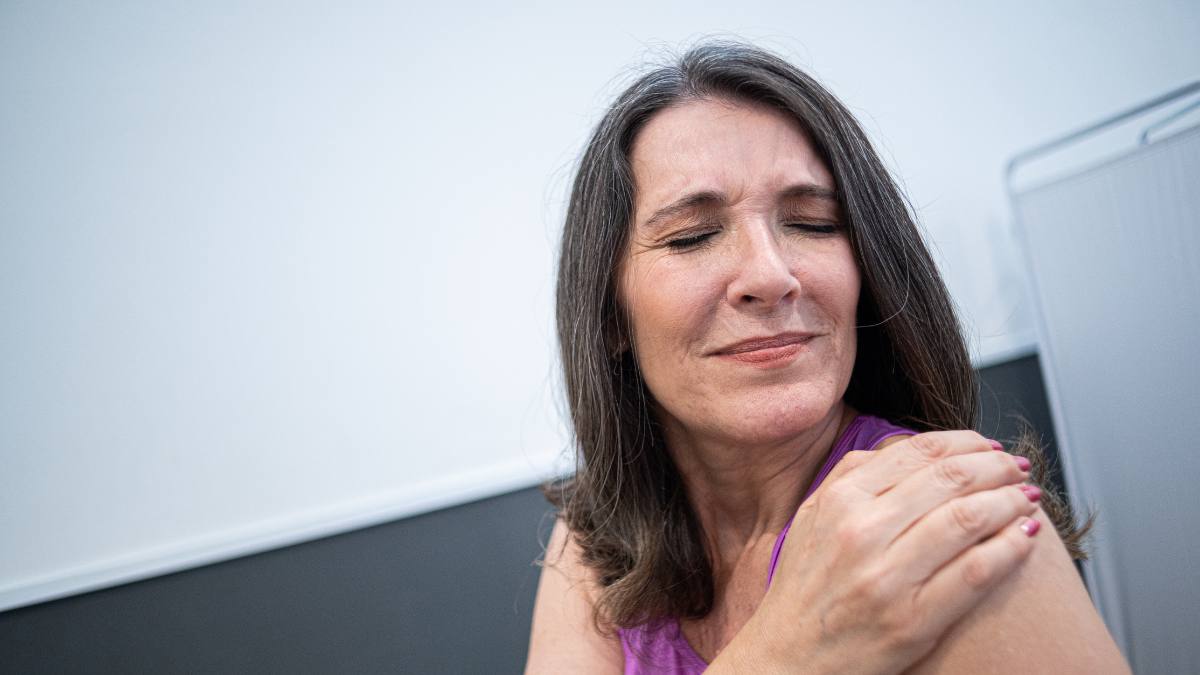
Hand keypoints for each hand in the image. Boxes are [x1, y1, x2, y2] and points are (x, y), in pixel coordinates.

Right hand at [715, 431, 1040, 673]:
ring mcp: (888, 577)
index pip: (917, 452)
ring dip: (1011, 501)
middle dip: (996, 467)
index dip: (964, 443)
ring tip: (1028, 497)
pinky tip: (1026, 536)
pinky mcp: (914, 620)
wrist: (789, 658)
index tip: (987, 446)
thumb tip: (909, 447)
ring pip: (969, 519)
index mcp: (840, 501)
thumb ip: (853, 478)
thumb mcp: (813, 519)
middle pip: (950, 479)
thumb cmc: (805, 590)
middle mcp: (862, 532)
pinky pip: (977, 572)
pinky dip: (1011, 547)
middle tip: (1018, 466)